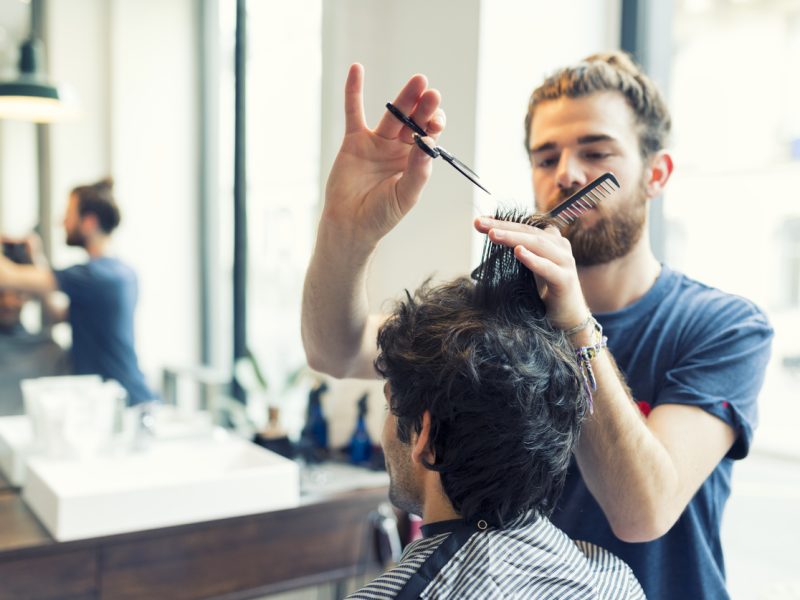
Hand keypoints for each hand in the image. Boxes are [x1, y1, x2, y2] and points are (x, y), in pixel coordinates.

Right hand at [323, 64, 444, 249]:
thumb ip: (418, 170)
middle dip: (425, 108)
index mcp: (415, 161)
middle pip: (414, 121)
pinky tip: (357, 69)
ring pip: (392, 114)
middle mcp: (399, 148)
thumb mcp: (406, 195)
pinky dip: (353, 91)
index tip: (436, 124)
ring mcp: (377, 142)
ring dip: (404, 97)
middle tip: (432, 94)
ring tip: (418, 81)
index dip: (434, 127)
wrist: (350, 225)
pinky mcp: (354, 140)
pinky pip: (353, 111)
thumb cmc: (381, 215)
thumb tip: (428, 143)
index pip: (429, 136)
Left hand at [475, 217, 588, 330]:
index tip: (479, 221)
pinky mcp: (566, 279)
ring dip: (514, 238)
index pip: (523, 226)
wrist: (567, 319)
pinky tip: (518, 252)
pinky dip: (532, 259)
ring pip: (537, 244)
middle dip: (502, 226)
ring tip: (493, 234)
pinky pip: (547, 267)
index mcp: (550, 240)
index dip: (502, 221)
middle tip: (479, 223)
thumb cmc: (545, 291)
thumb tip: (493, 236)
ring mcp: (565, 261)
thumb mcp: (529, 267)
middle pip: (528, 231)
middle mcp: (560, 246)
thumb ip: (518, 251)